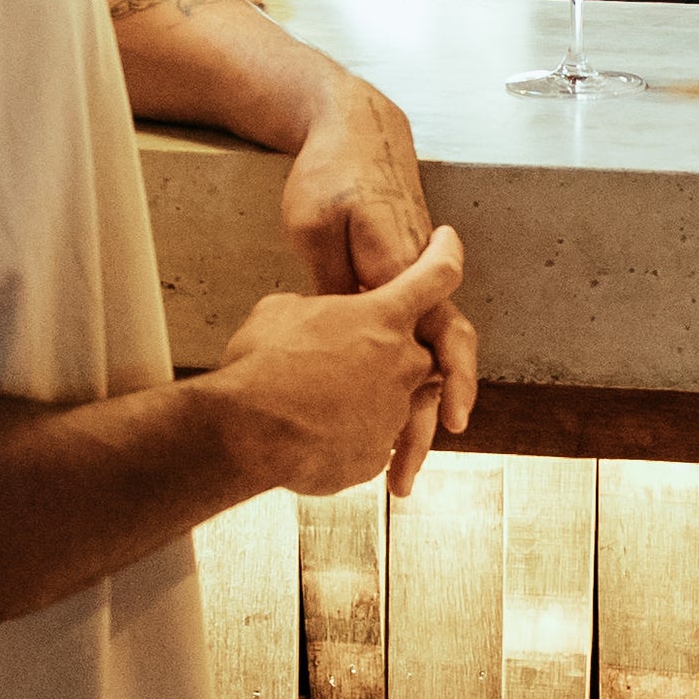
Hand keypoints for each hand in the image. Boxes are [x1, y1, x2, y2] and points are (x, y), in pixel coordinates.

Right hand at [213, 225, 469, 501]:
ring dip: (364, 401)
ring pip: (395, 402)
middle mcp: (402, 362)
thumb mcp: (281, 312)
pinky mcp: (376, 454)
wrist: (250, 433)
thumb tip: (311, 318)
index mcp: (383, 315)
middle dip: (391, 356)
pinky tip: (311, 434)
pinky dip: (347, 438)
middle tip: (350, 361)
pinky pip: (370, 442)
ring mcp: (394, 411)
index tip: (448, 243)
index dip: (444, 256)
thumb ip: (315, 310)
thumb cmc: (262, 366)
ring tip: (317, 406)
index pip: (434, 276)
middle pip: (421, 352)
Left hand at [281, 72, 477, 445]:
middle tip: (410, 471)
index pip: (433, 333)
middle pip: (446, 353)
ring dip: (423, 405)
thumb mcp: (311, 224)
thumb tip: (338, 336)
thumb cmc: (330, 176)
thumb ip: (330, 282)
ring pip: (434, 351)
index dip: (447, 380)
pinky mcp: (405, 280)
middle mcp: (418, 275)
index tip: (453, 420)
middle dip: (439, 414)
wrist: (356, 129)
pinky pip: (418, 336)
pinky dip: (409, 377)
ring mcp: (416, 278)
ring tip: (398, 462)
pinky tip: (384, 415)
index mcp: (399, 263)